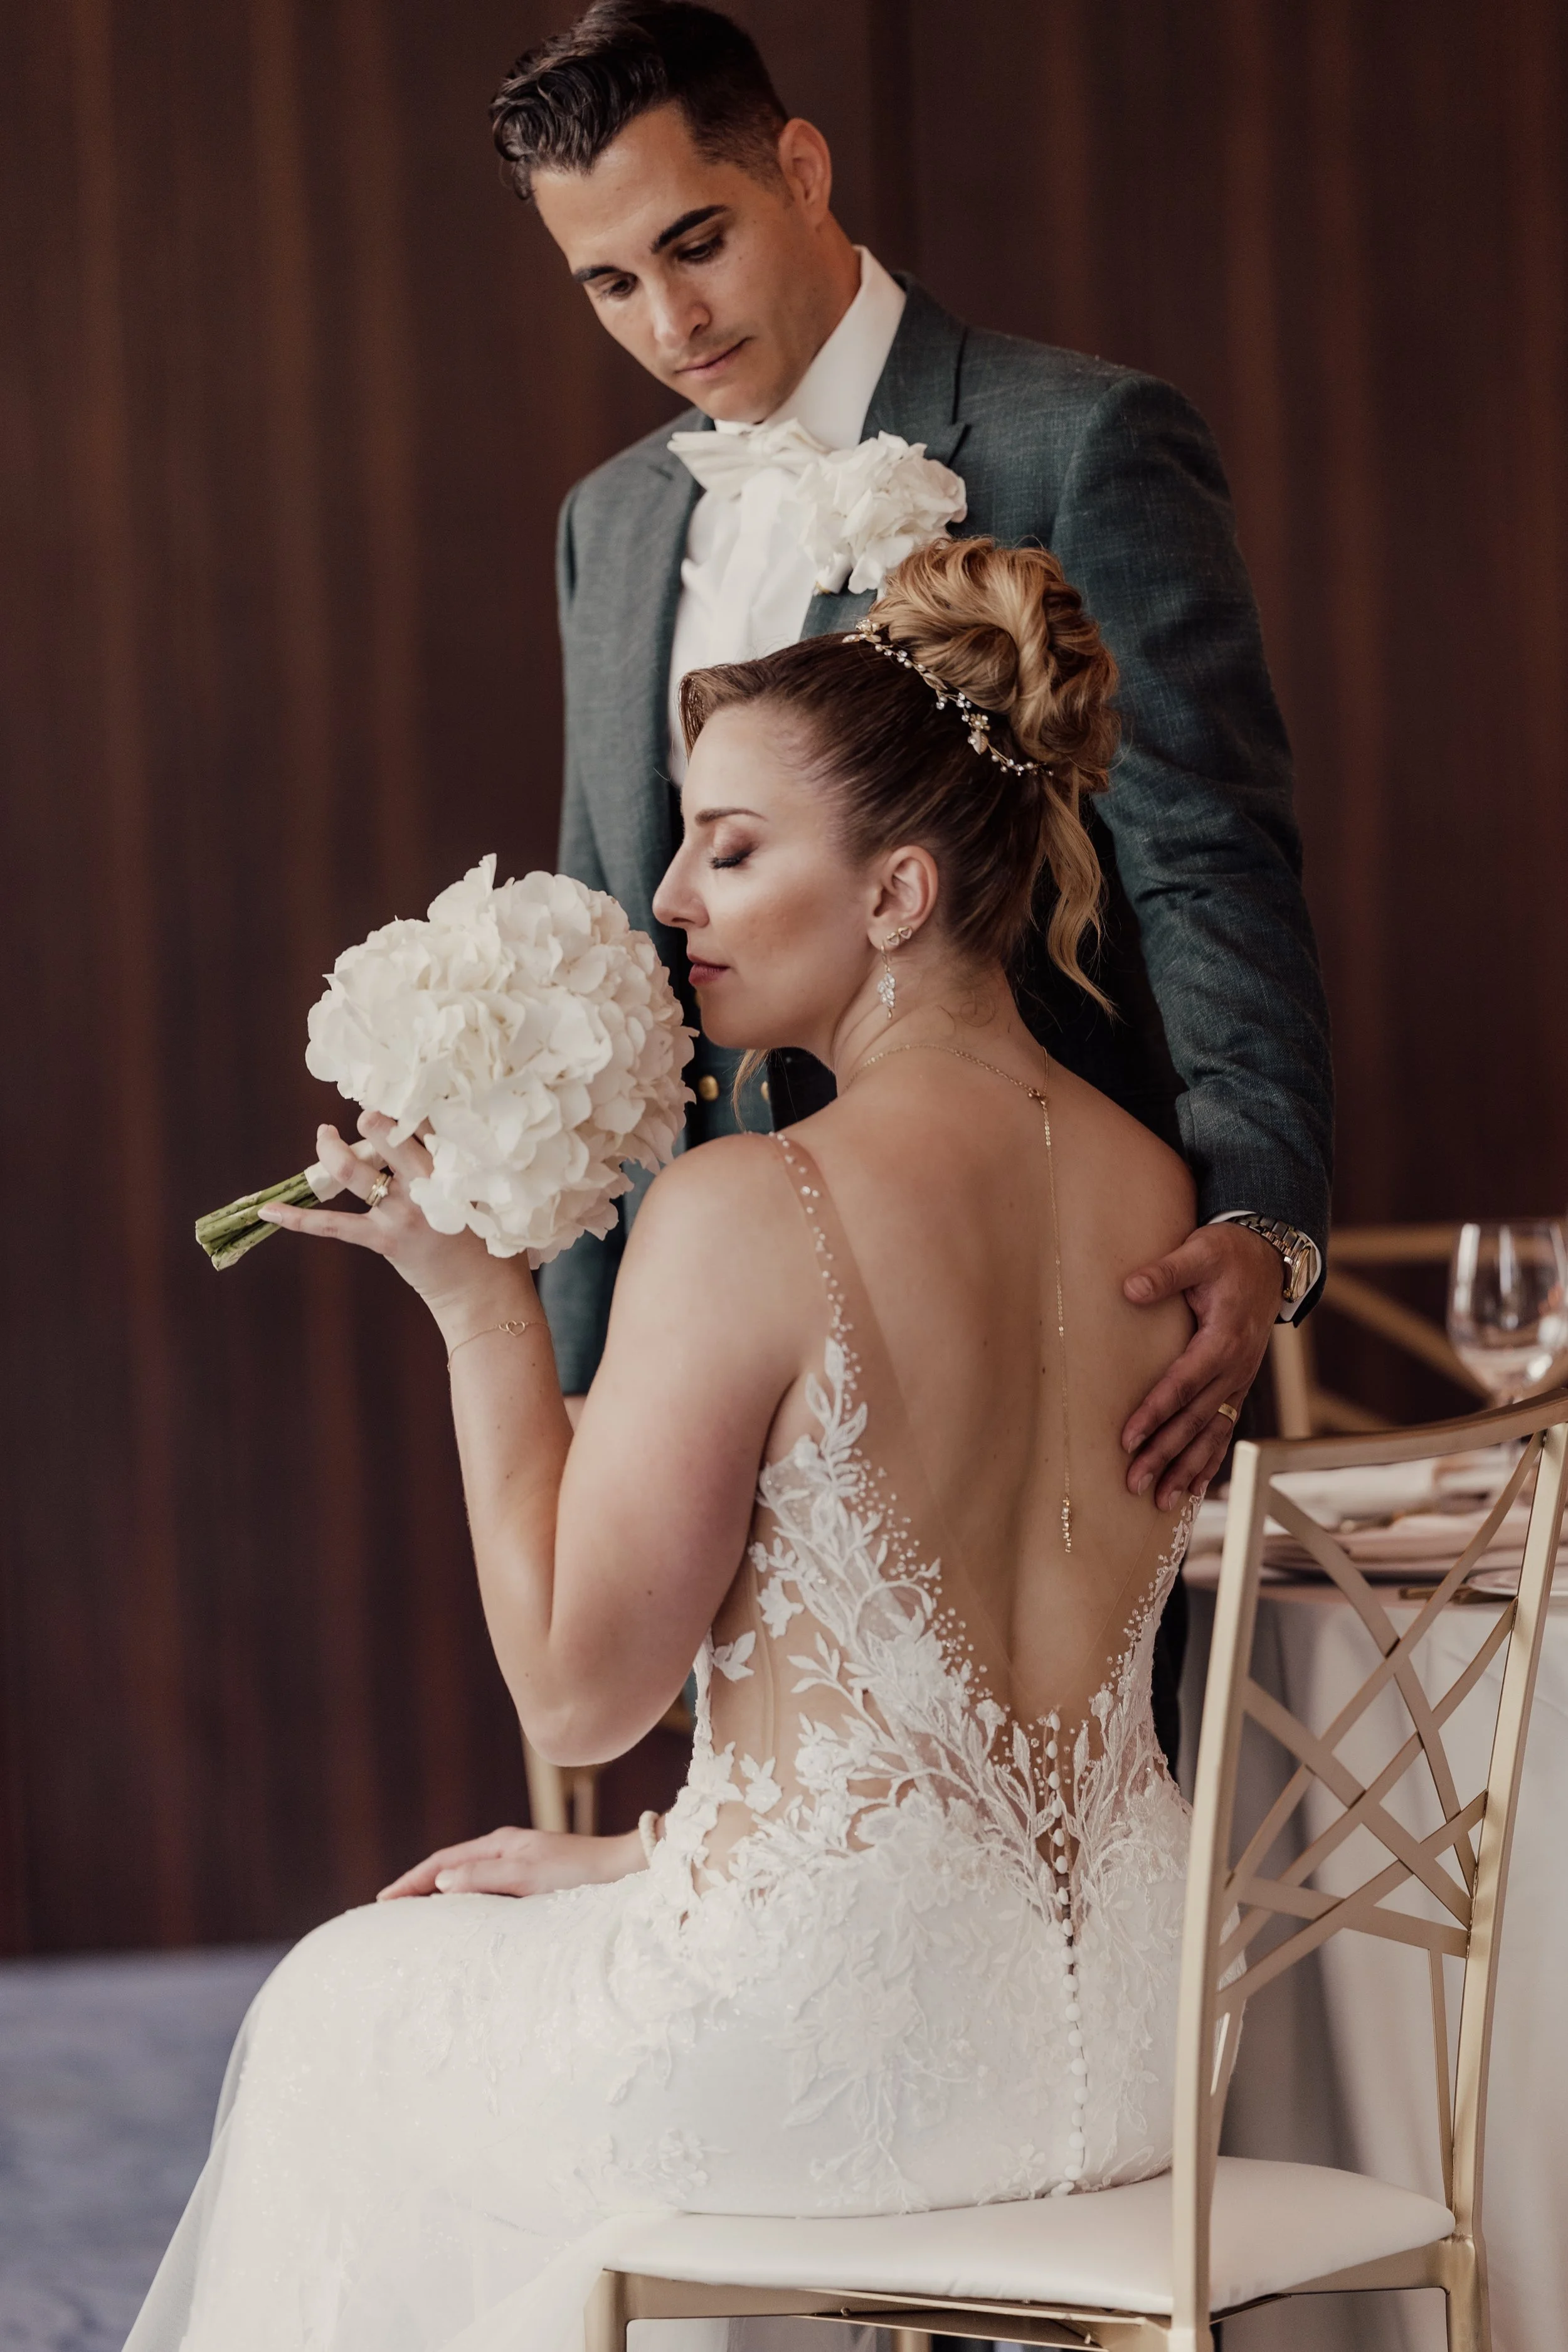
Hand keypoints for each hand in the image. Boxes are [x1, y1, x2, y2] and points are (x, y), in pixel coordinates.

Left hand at [259, 1112, 522, 1333]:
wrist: (483, 1294)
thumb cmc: (494, 1242)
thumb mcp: (488, 1193)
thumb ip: (467, 1164)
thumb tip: (446, 1132)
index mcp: (453, 1168)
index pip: (422, 1120)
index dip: (403, 1101)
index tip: (395, 1093)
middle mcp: (423, 1184)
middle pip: (382, 1134)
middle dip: (368, 1118)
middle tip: (365, 1116)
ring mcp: (399, 1213)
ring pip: (351, 1169)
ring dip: (330, 1148)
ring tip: (323, 1135)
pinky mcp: (382, 1240)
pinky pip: (332, 1225)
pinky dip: (297, 1219)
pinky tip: (268, 1211)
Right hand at [377, 1823, 647, 1900]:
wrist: (623, 1872)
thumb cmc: (578, 1874)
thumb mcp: (527, 1875)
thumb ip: (483, 1877)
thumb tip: (440, 1882)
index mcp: (500, 1843)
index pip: (442, 1861)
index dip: (411, 1880)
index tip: (382, 1900)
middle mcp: (506, 1850)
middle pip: (450, 1867)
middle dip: (418, 1886)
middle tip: (389, 1911)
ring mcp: (519, 1864)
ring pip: (467, 1879)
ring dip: (440, 1895)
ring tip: (415, 1918)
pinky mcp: (533, 1882)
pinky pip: (486, 1890)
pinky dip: (464, 1901)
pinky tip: (461, 1920)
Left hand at [1120, 1222, 1283, 1508]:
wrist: (1268, 1258)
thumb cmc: (1228, 1254)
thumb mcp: (1198, 1252)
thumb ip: (1165, 1272)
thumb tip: (1129, 1288)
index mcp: (1222, 1339)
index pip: (1183, 1383)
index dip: (1155, 1412)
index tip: (1128, 1438)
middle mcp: (1234, 1368)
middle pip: (1195, 1420)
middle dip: (1164, 1454)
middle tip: (1134, 1483)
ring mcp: (1238, 1381)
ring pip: (1211, 1433)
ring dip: (1187, 1469)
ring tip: (1161, 1501)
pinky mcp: (1236, 1385)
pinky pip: (1224, 1430)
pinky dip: (1210, 1461)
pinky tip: (1195, 1489)